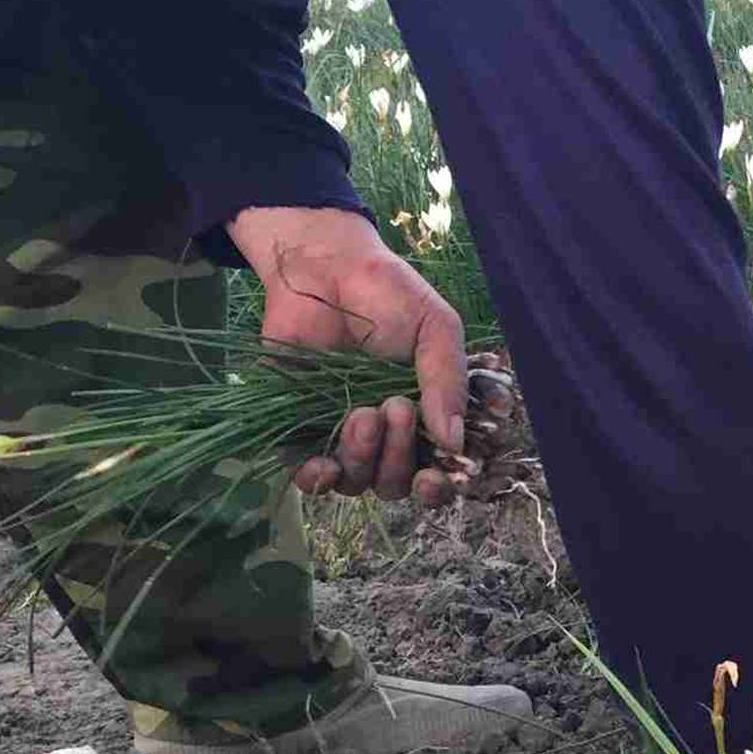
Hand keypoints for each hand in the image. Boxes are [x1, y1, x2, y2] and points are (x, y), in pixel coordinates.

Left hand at [225, 205, 467, 504]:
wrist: (323, 266)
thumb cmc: (387, 293)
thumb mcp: (436, 327)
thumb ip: (448, 381)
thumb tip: (454, 442)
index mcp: (425, 417)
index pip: (436, 473)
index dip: (437, 487)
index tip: (434, 476)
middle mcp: (385, 435)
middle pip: (395, 483)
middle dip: (399, 457)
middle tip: (396, 408)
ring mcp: (341, 434)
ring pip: (357, 481)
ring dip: (365, 459)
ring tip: (363, 413)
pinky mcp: (298, 428)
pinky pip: (309, 474)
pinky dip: (318, 479)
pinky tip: (323, 466)